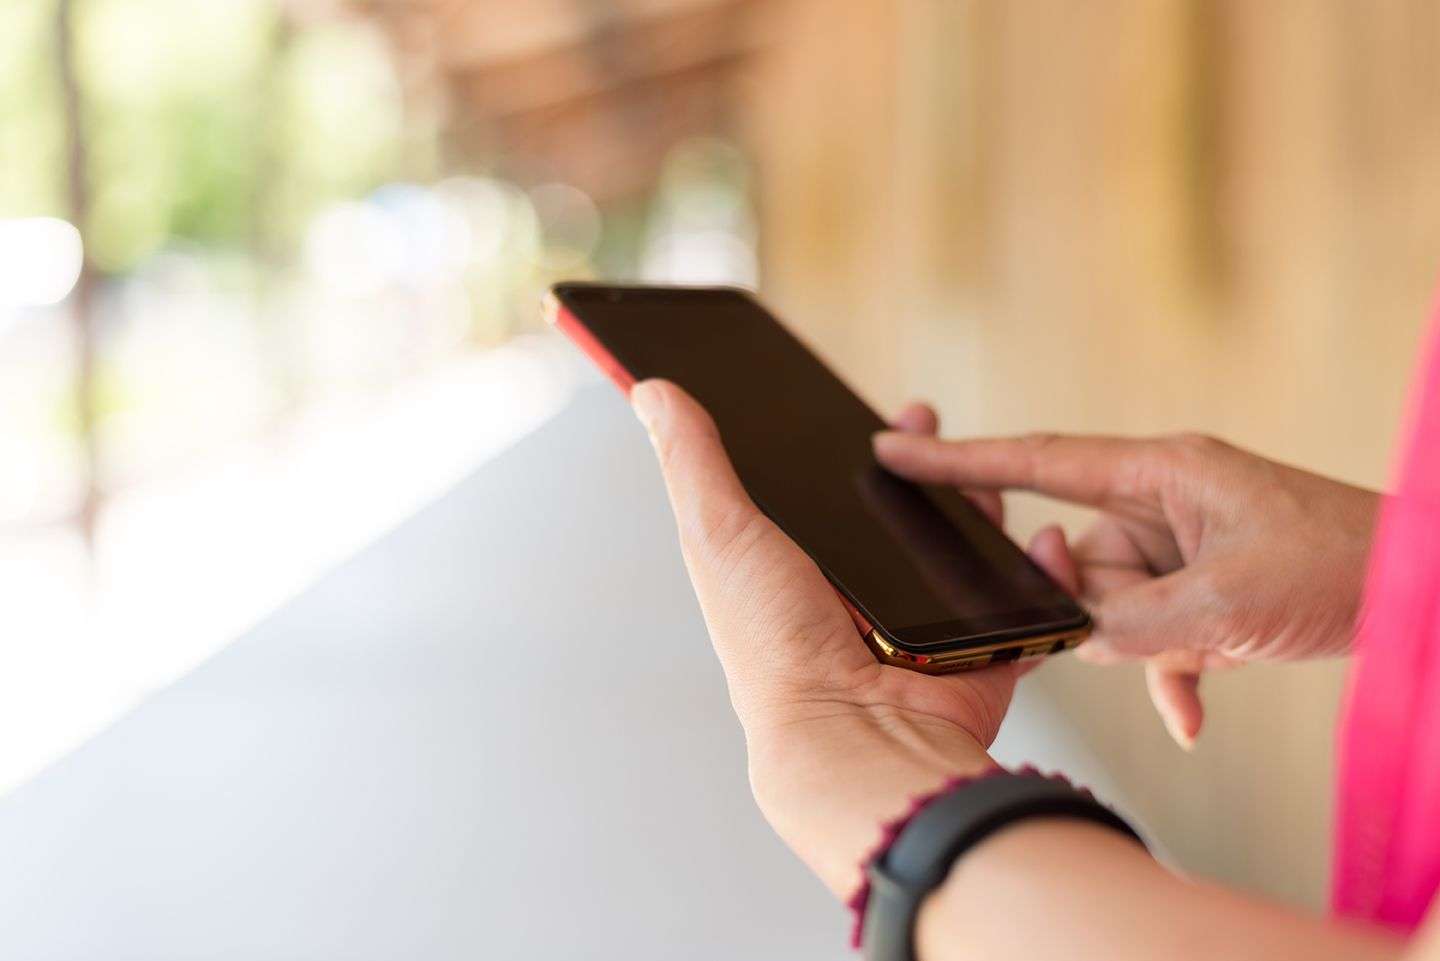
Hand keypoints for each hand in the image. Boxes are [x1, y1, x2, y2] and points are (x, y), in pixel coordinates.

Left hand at [630, 380, 1077, 897]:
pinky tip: (1042, 542)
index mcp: (801, 573)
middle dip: (924, 466)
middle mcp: (862, 602)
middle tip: (926, 423)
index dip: (853, 452)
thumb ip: (693, 461)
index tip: (874, 412)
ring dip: (981, 507)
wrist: (853, 733)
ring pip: (966, 552)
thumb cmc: (775, 644)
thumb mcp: (720, 533)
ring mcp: (925, 631)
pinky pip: (1025, 607)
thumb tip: (649, 390)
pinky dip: (1043, 574)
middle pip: (903, 518)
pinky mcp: (980, 655)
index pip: (832, 498)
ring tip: (984, 472)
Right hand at [873, 427, 1378, 748]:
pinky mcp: (1203, 584)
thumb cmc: (1341, 567)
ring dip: (1149, 647)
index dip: (961, 461)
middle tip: (1146, 622)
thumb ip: (1127, 621)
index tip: (895, 452)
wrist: (1424, 592)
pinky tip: (1192, 713)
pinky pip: (1152, 628)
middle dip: (1100, 607)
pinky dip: (1169, 670)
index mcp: (1161, 471)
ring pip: (1113, 605)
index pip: (1039, 462)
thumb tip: (1071, 635)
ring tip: (1206, 657)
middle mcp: (1164, 501)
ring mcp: (1183, 544)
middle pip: (1079, 558)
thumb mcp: (1224, 603)